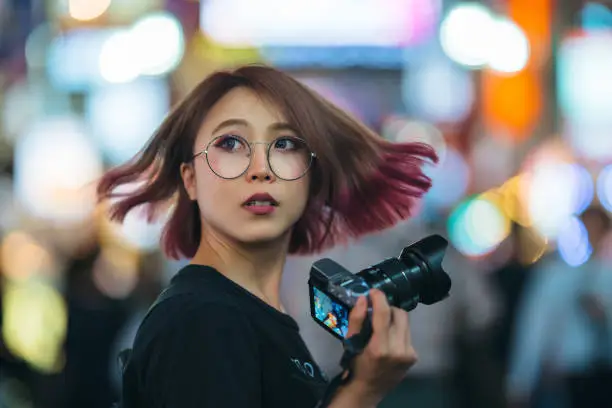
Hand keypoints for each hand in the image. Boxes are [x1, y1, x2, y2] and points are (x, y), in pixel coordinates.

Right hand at [345, 289, 416, 403]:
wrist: (367, 390)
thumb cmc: (356, 365)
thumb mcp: (351, 342)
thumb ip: (356, 319)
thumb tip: (363, 299)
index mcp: (380, 347)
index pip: (384, 313)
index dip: (379, 298)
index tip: (373, 292)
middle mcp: (398, 350)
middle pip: (400, 314)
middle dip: (388, 308)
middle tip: (376, 311)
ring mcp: (409, 354)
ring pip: (406, 322)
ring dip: (394, 318)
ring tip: (382, 325)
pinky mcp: (414, 356)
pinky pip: (407, 333)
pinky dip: (398, 330)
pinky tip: (389, 338)